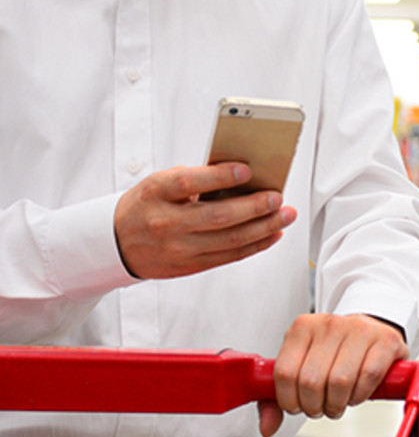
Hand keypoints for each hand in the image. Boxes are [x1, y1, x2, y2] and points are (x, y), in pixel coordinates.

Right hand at [113, 164, 296, 278]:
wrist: (116, 242)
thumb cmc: (145, 205)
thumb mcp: (158, 183)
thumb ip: (194, 179)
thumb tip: (239, 176)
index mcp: (156, 194)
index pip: (189, 183)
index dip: (220, 176)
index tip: (247, 170)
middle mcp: (167, 222)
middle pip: (218, 216)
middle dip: (255, 207)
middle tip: (278, 198)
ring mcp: (179, 248)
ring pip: (230, 240)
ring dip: (264, 227)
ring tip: (285, 215)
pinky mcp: (190, 266)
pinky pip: (230, 256)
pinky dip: (256, 245)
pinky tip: (272, 234)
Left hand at [258, 313, 407, 436]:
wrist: (373, 330)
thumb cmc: (336, 353)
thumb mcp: (303, 366)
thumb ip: (279, 397)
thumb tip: (267, 427)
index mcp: (302, 327)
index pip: (285, 372)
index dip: (289, 400)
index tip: (297, 407)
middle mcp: (329, 324)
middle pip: (311, 381)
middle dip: (314, 406)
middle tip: (320, 408)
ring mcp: (359, 329)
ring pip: (339, 381)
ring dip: (337, 404)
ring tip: (338, 403)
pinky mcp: (385, 341)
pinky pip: (368, 377)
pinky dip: (360, 395)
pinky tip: (356, 394)